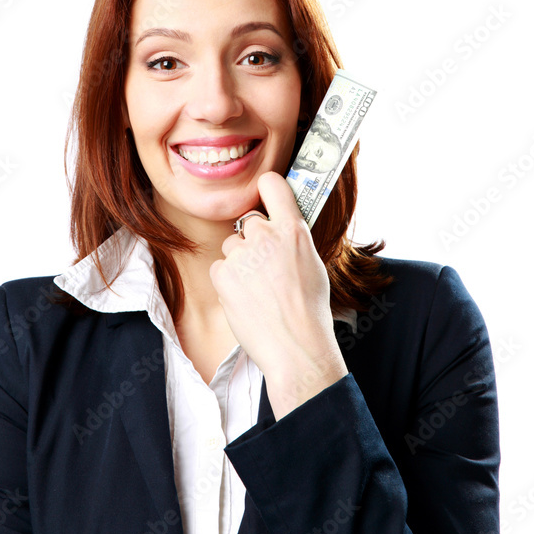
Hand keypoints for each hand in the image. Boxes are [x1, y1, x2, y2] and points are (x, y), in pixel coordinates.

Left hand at [209, 171, 347, 418]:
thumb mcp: (313, 263)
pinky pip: (220, 267)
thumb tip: (281, 229)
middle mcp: (266, 236)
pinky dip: (228, 281)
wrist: (295, 347)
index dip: (267, 187)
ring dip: (240, 262)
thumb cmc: (309, 311)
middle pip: (250, 221)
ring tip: (259, 290)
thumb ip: (293, 239)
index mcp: (293, 229)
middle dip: (254, 238)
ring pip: (233, 246)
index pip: (272, 185)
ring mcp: (242, 254)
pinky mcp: (222, 273)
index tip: (265, 190)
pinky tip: (246, 299)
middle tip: (266, 266)